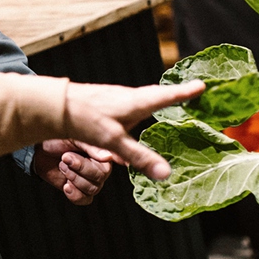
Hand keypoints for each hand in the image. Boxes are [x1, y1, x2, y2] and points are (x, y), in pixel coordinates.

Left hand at [33, 138, 115, 204]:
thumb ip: (91, 147)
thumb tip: (108, 157)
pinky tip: (65, 185)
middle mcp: (100, 169)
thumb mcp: (73, 138)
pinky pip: (85, 199)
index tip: (67, 156)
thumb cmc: (59, 141)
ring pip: (92, 189)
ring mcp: (92, 181)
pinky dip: (75, 194)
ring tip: (62, 166)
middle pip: (99, 178)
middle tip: (64, 159)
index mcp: (102, 154)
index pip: (106, 165)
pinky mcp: (81, 192)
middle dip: (78, 169)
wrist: (42, 152)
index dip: (85, 164)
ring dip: (73, 178)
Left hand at [61, 80, 206, 179]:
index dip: (185, 92)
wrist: (55, 105)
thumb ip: (140, 158)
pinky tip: (136, 114)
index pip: (166, 96)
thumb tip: (166, 173)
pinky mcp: (106, 102)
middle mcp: (128, 96)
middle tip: (194, 89)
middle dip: (175, 93)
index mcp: (136, 102)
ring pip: (143, 98)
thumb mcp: (115, 142)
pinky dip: (142, 104)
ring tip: (171, 99)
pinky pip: (131, 102)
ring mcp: (116, 98)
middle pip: (157, 94)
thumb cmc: (85, 119)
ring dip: (158, 98)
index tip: (203, 85)